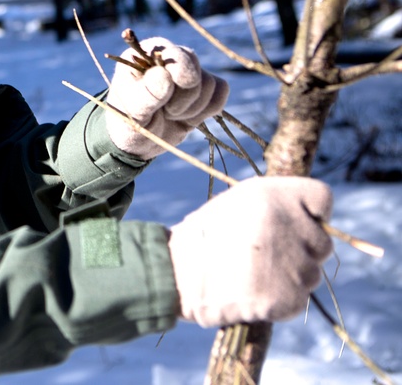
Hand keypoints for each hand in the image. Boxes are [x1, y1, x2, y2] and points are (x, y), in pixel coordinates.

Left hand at [106, 36, 227, 158]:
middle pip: (196, 71)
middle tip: (165, 111)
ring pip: (210, 84)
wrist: (138, 141)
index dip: (179, 79)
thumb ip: (147, 93)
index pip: (176, 56)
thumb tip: (165, 75)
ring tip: (171, 114)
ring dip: (192, 108)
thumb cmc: (127, 121)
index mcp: (145, 54)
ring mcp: (188, 71)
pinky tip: (187, 116)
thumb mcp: (132, 111)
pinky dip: (207, 110)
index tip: (166, 104)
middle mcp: (169, 57)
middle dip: (185, 99)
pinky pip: (221, 93)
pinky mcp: (203, 88)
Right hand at [167, 176, 334, 327]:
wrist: (174, 273)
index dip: (311, 213)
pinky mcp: (287, 298)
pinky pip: (297, 301)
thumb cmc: (204, 237)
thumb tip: (312, 219)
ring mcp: (292, 263)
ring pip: (311, 275)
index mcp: (274, 195)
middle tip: (263, 257)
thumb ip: (278, 206)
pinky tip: (251, 293)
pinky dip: (279, 302)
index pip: (321, 197)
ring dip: (289, 279)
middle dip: (299, 252)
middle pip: (322, 243)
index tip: (291, 225)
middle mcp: (289, 225)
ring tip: (251, 275)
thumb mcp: (238, 203)